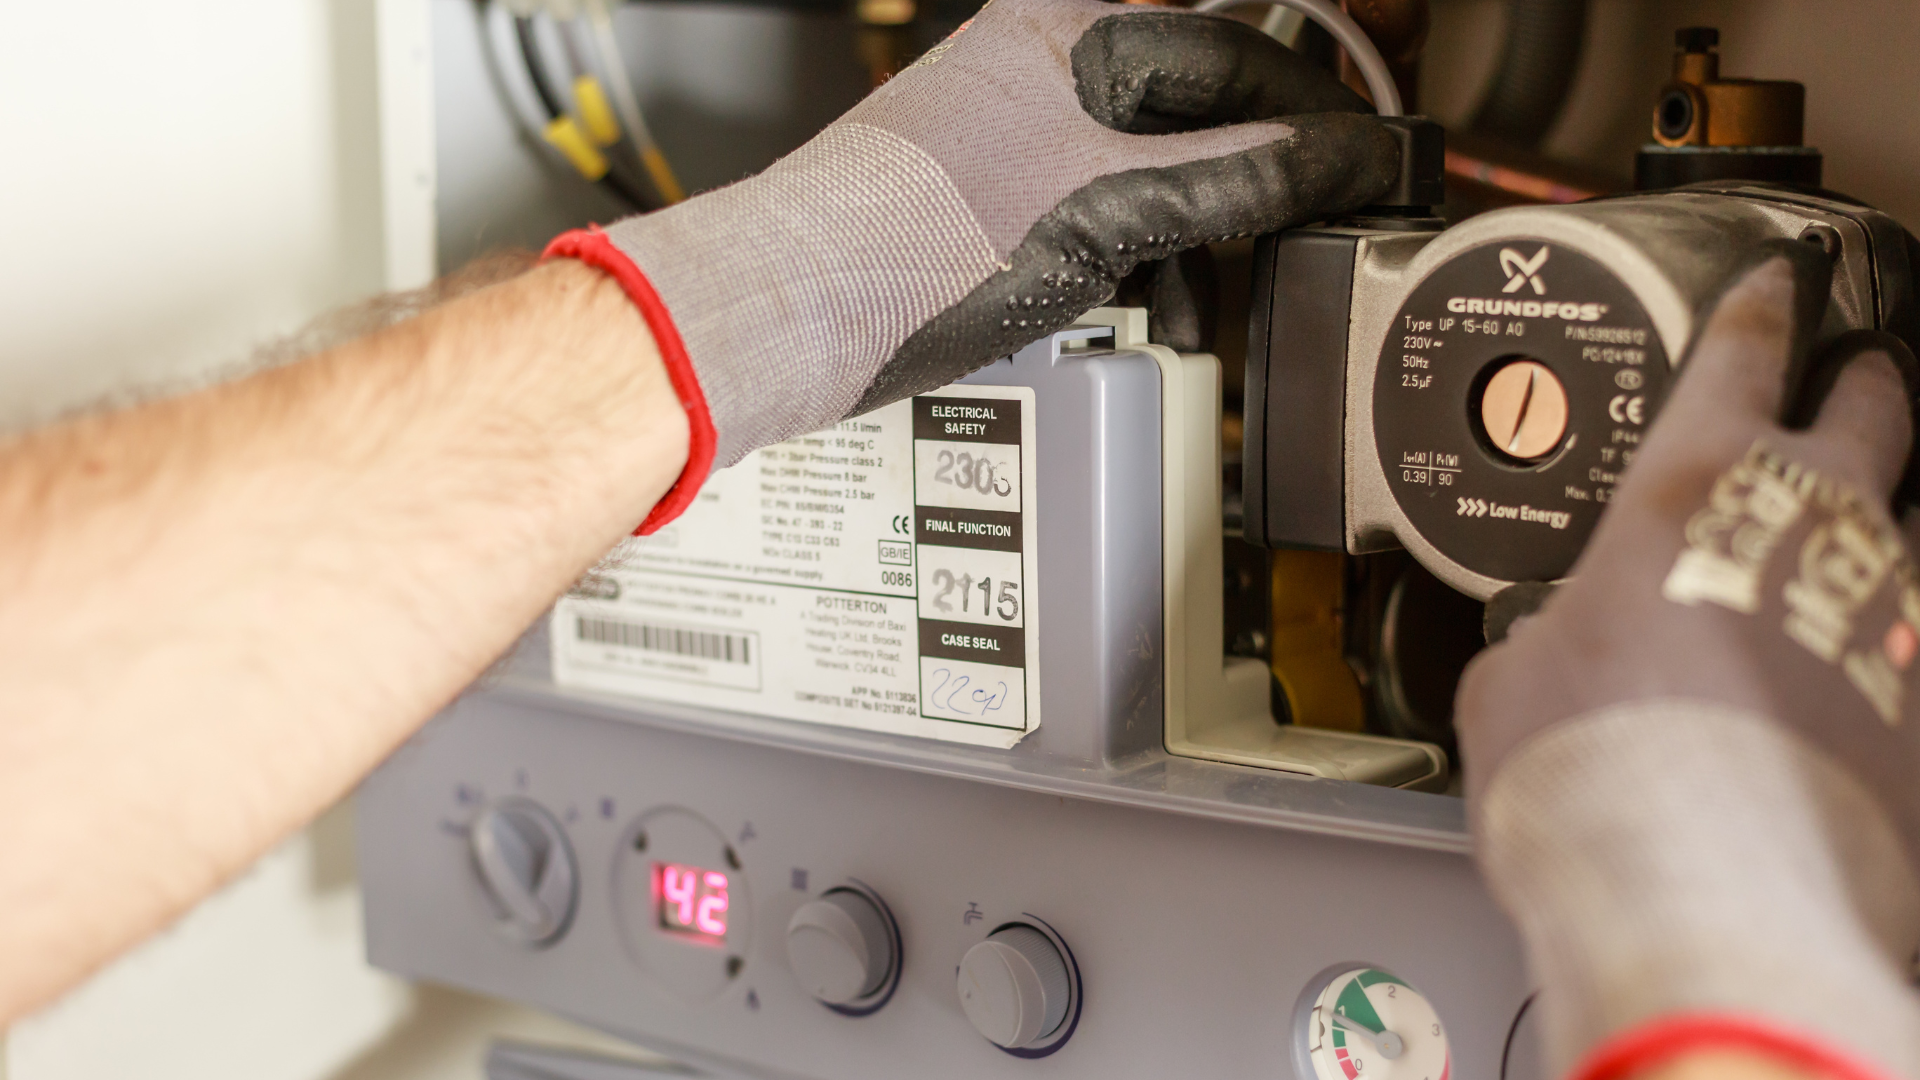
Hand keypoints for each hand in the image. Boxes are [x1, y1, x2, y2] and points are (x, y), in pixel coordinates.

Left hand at [549, 0, 1397, 528]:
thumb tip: (1341, 159)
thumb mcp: (1111, 207)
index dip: (1315, 121)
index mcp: (1072, 32)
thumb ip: (1239, 177)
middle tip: (1299, 244)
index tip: (1373, 168)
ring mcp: (1012, 135)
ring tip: (1207, 303)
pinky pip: (1096, 215)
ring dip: (1191, 242)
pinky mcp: (988, 202)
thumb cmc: (911, 246)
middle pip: (1194, 118)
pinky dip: (1134, 262)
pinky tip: (1146, 308)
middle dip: (1248, 194)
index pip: (1237, 57)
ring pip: (1146, 174)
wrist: (795, 319)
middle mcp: (1040, 68)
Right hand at [1457, 249, 1919, 1079]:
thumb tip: (1555, 655)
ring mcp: (1891, 612)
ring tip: (1876, 528)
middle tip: (1862, 376)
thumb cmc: (1594, 770)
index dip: (1757, 311)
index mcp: (1693, 488)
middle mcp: (1814, 525)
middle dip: (1866, 382)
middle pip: (1873, 411)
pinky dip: (1897, 644)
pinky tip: (1869, 669)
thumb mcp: (1512, 681)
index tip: (1773, 289)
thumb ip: (1548, 636)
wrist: (1700, 890)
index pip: (1739, 357)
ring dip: (1897, 518)